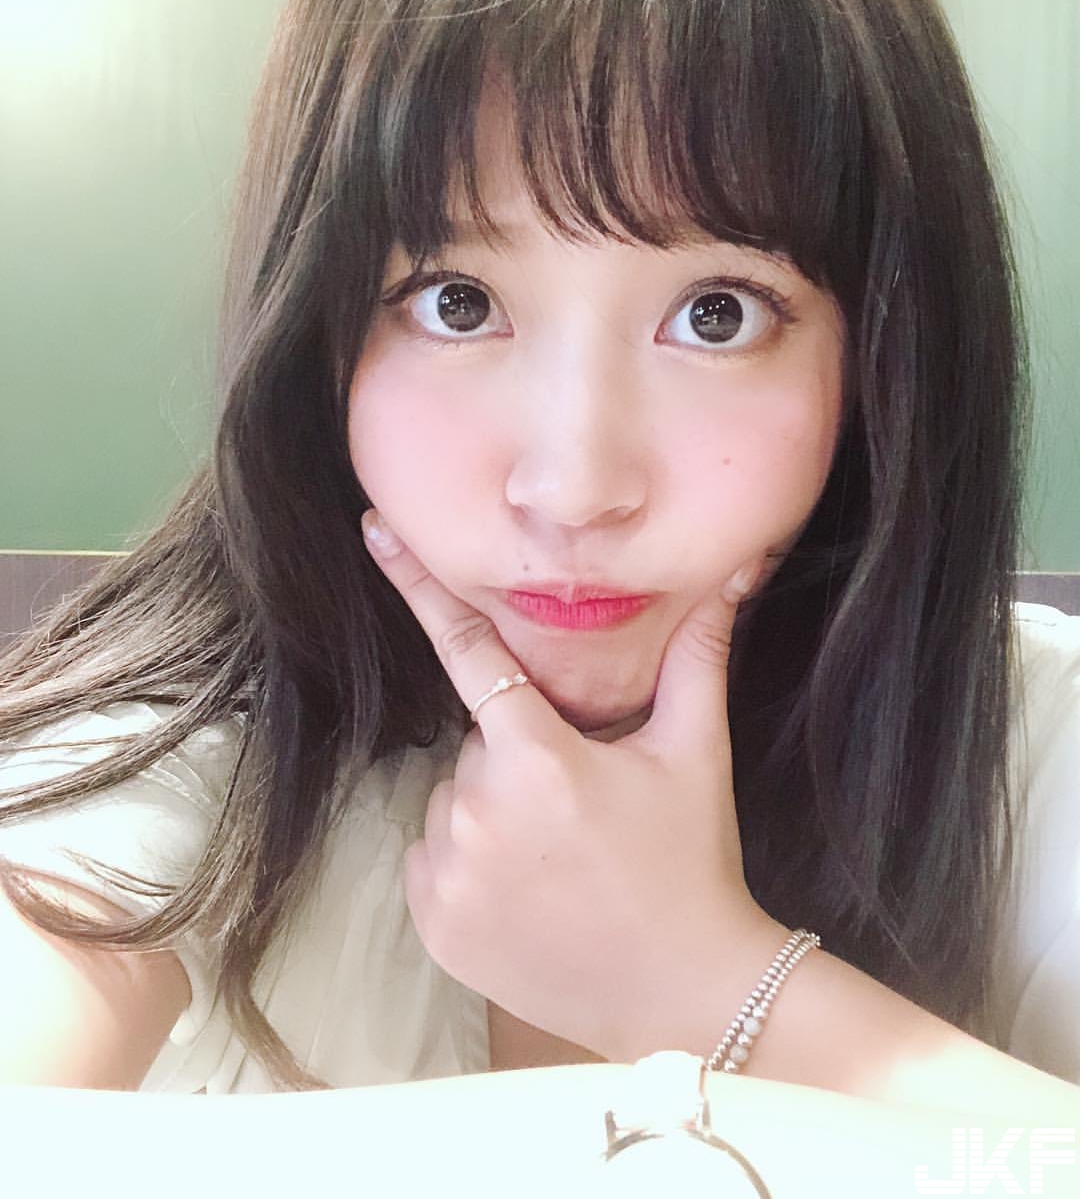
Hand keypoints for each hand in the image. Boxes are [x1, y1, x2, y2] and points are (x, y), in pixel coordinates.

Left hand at [361, 509, 772, 1061]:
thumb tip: (738, 571)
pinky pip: (433, 857)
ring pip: (455, 800)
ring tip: (558, 858)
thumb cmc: (691, 864)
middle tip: (579, 807)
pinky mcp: (432, 921)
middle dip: (519, 757)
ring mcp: (448, 872)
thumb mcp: (695, 754)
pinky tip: (526, 891)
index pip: (468, 650)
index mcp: (539, 758)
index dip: (420, 585)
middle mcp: (479, 810)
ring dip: (492, 812)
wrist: (680, 992)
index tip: (375, 532)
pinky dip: (468, 863)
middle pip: (479, 744)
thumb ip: (698, 655)